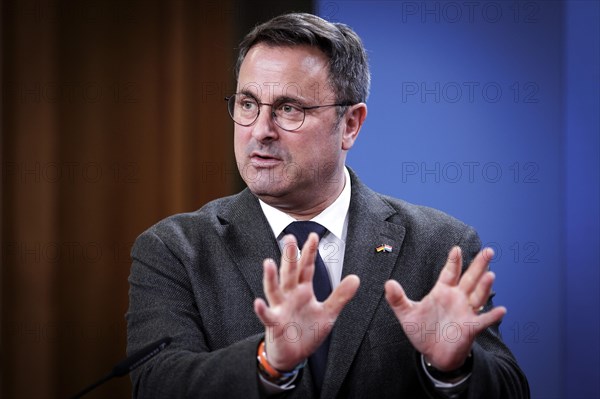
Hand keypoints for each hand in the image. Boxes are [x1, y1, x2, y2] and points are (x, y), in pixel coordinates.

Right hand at [254, 233, 359, 370]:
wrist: (293, 354)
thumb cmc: (306, 331)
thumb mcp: (328, 313)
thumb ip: (340, 296)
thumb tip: (356, 278)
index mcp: (303, 290)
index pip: (307, 267)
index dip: (310, 252)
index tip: (313, 236)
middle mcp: (290, 295)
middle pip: (290, 273)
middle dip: (290, 257)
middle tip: (290, 239)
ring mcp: (280, 308)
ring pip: (274, 289)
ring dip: (271, 277)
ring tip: (269, 263)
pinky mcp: (274, 324)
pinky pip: (267, 315)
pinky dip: (262, 309)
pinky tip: (259, 302)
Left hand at [385, 246, 505, 370]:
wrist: (432, 354)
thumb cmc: (422, 331)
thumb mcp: (406, 314)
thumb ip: (397, 299)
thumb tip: (388, 283)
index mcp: (442, 291)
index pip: (450, 273)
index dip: (453, 261)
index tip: (456, 249)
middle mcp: (457, 298)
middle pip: (470, 278)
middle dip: (479, 265)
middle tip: (488, 251)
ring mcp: (466, 312)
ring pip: (478, 296)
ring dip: (484, 286)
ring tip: (490, 274)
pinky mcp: (470, 328)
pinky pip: (483, 321)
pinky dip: (492, 316)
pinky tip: (501, 310)